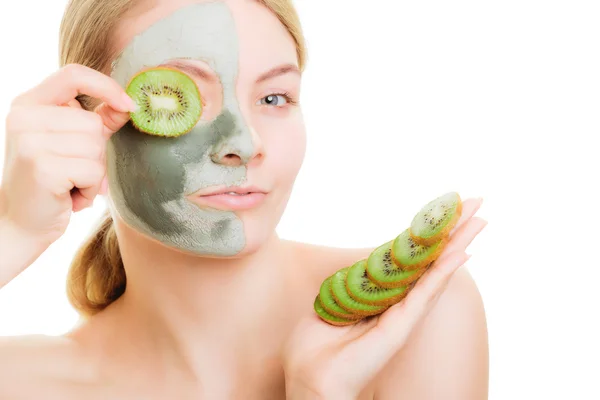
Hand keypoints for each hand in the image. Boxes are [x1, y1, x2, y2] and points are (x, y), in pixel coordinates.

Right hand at [0, 64, 134, 249]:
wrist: (22, 222)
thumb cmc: (53, 181)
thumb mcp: (73, 143)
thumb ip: (99, 120)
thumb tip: (128, 105)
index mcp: (28, 103)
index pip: (73, 74)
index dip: (106, 86)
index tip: (129, 105)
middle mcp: (23, 117)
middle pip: (93, 123)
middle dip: (96, 153)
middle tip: (74, 171)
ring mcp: (29, 142)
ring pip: (96, 147)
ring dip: (94, 173)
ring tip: (70, 183)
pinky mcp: (42, 167)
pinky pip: (94, 170)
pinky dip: (91, 188)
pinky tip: (70, 196)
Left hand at [284, 198, 485, 399]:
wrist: (312, 378)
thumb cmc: (315, 347)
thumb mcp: (331, 305)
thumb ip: (351, 287)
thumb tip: (359, 271)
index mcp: (380, 293)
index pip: (409, 257)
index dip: (427, 233)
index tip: (444, 209)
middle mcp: (397, 300)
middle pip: (430, 258)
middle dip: (453, 230)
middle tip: (477, 202)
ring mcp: (403, 311)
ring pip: (436, 269)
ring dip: (459, 241)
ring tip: (480, 217)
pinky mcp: (401, 324)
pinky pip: (427, 290)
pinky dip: (445, 268)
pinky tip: (463, 249)